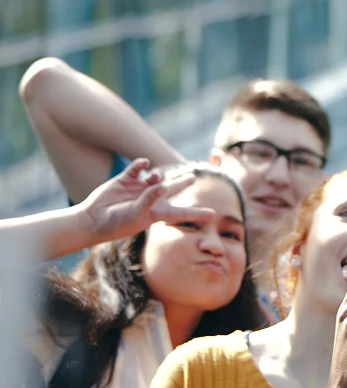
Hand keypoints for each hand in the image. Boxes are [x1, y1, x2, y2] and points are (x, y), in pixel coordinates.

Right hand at [77, 159, 211, 244]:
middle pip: (172, 189)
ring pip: (157, 175)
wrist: (93, 219)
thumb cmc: (117, 223)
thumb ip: (150, 199)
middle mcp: (151, 199)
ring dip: (158, 174)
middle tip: (193, 177)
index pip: (182, 212)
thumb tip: (162, 184)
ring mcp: (138, 188)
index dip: (197, 213)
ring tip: (153, 178)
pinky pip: (138, 167)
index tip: (213, 215)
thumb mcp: (137, 214)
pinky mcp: (125, 179)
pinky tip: (144, 164)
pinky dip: (142, 164)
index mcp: (158, 212)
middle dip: (182, 183)